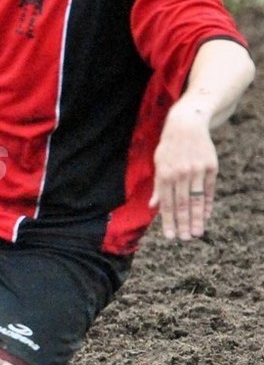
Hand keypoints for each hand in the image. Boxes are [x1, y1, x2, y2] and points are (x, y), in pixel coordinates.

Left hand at [149, 100, 217, 240]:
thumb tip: (154, 206)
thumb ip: (157, 186)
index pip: (167, 203)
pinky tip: (206, 216)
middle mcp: (181, 173)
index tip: (170, 236)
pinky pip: (208, 190)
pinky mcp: (210, 167)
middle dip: (183, 223)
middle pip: (182, 204)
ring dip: (197, 218)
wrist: (187, 125)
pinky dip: (207, 204)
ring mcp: (197, 170)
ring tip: (196, 233)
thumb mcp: (158, 163)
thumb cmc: (169, 147)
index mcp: (164, 174)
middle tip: (185, 239)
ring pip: (197, 199)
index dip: (168, 221)